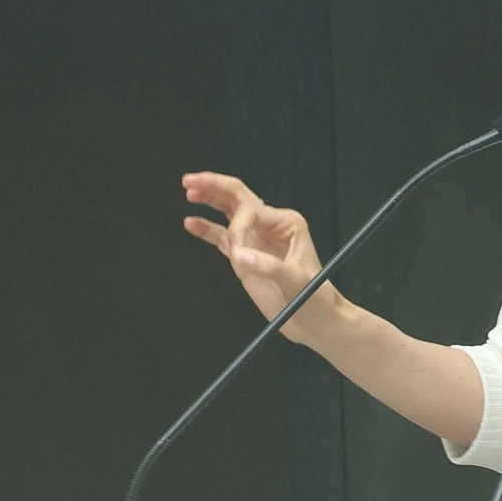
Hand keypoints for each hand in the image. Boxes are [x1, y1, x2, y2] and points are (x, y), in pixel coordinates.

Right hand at [181, 172, 342, 342]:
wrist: (313, 320)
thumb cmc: (313, 298)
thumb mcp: (296, 282)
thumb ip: (269, 267)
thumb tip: (239, 255)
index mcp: (286, 223)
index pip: (252, 211)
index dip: (238, 227)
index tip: (237, 253)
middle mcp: (270, 225)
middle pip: (238, 196)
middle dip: (214, 186)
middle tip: (189, 180)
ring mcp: (255, 239)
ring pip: (228, 211)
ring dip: (208, 199)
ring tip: (189, 190)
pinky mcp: (244, 256)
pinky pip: (221, 236)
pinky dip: (206, 229)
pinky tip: (190, 222)